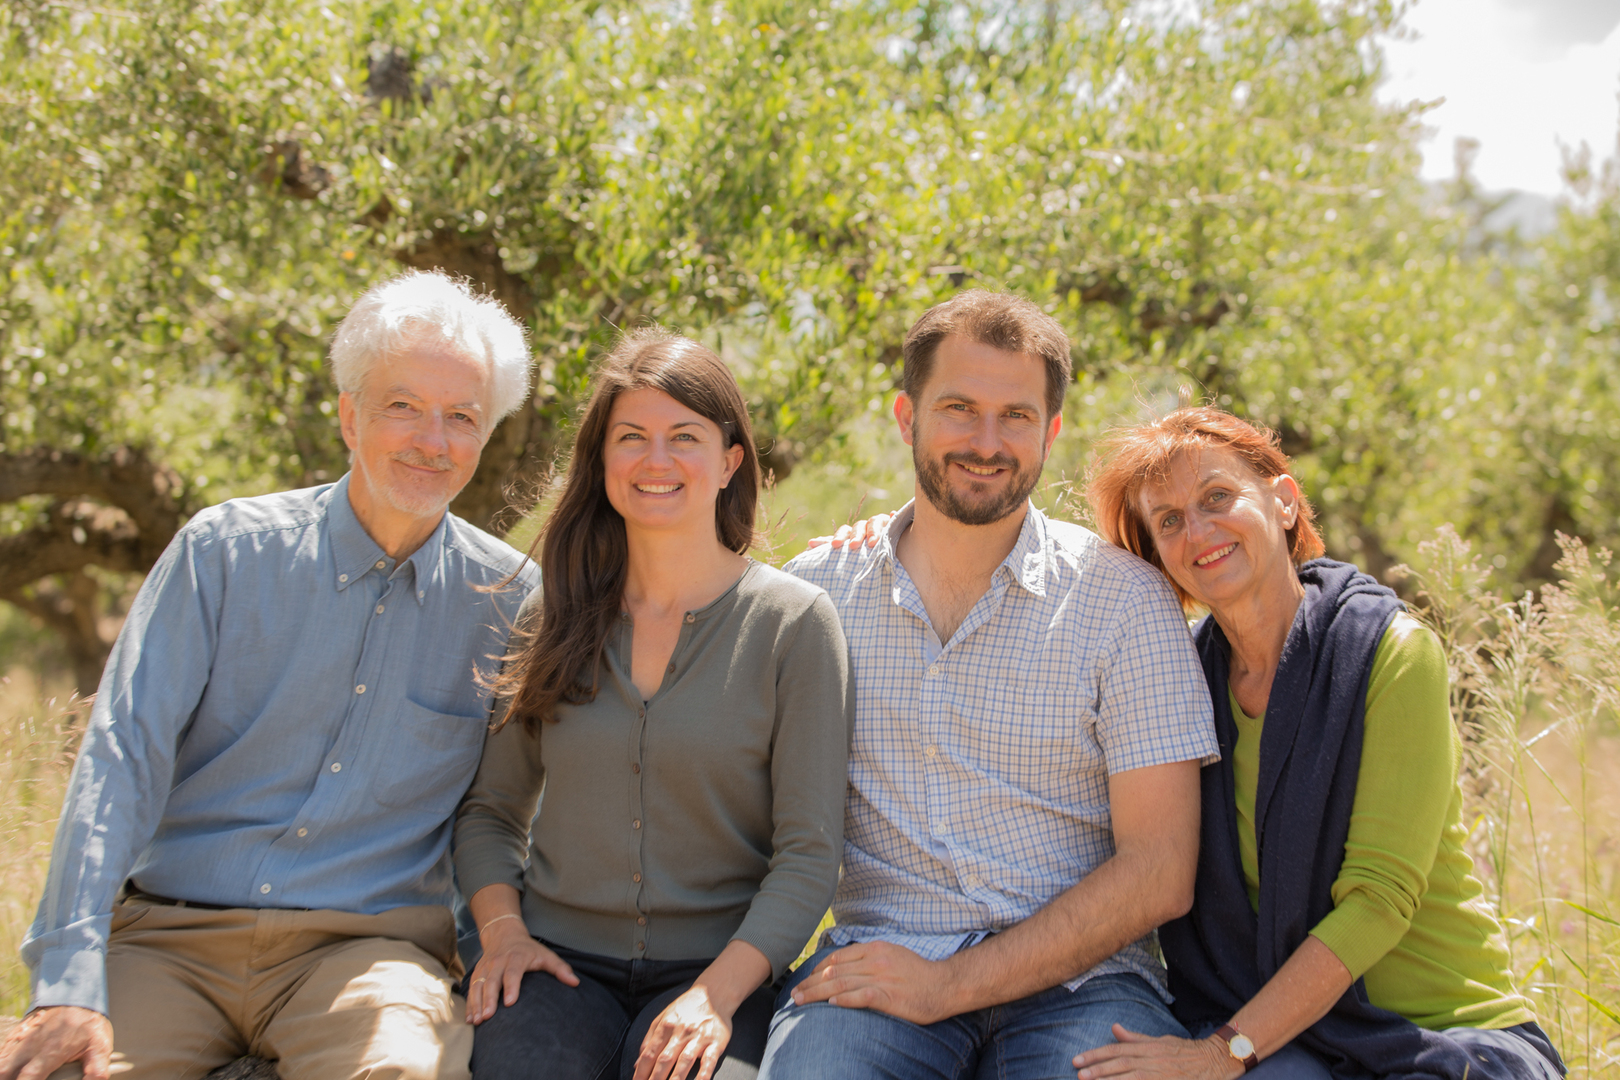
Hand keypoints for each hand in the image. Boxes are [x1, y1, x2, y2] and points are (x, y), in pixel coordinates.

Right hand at [0, 1005, 113, 1079]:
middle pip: (3, 1073)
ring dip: (5, 1073)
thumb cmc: (87, 1024)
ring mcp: (17, 1043)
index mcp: (47, 1054)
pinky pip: (1, 1055)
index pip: (25, 1079)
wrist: (74, 993)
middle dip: (7, 1079)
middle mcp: (27, 1049)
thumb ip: (95, 1072)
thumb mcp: (99, 1047)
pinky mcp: (12, 1038)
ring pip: (0, 1065)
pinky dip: (4, 1063)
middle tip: (21, 1078)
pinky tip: (11, 1070)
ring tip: (15, 1075)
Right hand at [464, 919, 578, 1023]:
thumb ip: (560, 968)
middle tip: (488, 1016)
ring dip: (476, 1004)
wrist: (504, 934)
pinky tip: (470, 1019)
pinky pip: (470, 989)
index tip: (510, 1002)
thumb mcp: (545, 954)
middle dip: (488, 999)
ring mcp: (485, 968)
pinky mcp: (477, 973)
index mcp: (516, 957)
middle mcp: (497, 962)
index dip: (511, 987)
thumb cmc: (528, 949)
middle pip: (491, 981)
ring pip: (477, 986)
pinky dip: (469, 1004)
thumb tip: (575, 982)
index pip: (513, 973)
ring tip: (477, 1021)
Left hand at [632, 985, 733, 1079]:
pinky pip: (708, 1061)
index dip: (641, 1072)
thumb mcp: (663, 1017)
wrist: (715, 993)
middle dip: (654, 1079)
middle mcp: (681, 1032)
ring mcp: (699, 1037)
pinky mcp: (716, 1042)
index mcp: (666, 1026)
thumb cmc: (686, 1009)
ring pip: (684, 1062)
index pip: (649, 1053)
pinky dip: (703, 1075)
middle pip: (665, 1060)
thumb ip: (649, 1040)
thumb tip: (637, 1064)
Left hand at [788, 941, 954, 1024]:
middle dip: (811, 983)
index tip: (804, 980)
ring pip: (842, 984)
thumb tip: (843, 965)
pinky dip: (844, 1000)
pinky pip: (861, 997)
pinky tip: (831, 1004)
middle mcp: (875, 961)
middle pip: (834, 972)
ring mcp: (882, 978)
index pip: (837, 958)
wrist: (944, 984)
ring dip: (818, 993)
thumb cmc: (918, 973)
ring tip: (801, 1001)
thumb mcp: (892, 955)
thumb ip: (869, 958)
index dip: (817, 969)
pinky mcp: (889, 997)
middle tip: (794, 994)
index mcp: (875, 949)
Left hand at [806, 513, 891, 548]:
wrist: (884, 554)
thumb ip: (829, 547)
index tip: (834, 545)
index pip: (844, 532)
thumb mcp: (845, 554)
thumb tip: (809, 543)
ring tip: (872, 543)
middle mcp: (864, 527)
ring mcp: (879, 525)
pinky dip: (893, 517)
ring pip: (874, 522)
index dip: (839, 537)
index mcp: (851, 534)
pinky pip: (893, 520)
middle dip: (855, 536)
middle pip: (858, 527)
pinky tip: (893, 515)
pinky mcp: (893, 525)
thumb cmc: (860, 555)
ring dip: (873, 531)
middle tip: (853, 546)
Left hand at [1073, 1025, 1241, 1079]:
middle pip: (1120, 1064)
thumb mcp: (1160, 1040)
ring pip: (1130, 1077)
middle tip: (1078, 1073)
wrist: (1214, 1061)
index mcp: (1148, 1047)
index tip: (1077, 1060)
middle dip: (1097, 1069)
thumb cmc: (1185, 1051)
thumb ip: (1136, 1038)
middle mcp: (1152, 1060)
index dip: (1095, 1055)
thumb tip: (1114, 1028)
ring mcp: (1159, 1075)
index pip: (1116, 1050)